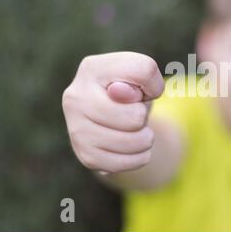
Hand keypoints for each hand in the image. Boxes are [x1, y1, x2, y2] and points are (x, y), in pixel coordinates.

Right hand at [62, 52, 164, 172]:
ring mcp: (76, 128)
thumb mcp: (142, 78)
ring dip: (146, 139)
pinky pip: (127, 163)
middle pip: (135, 117)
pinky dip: (140, 157)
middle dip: (144, 117)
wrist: (115, 119)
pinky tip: (133, 148)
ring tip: (137, 131)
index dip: (154, 85)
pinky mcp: (85, 155)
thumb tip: (123, 93)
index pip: (142, 71)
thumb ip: (142, 74)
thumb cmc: (132, 92)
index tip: (143, 89)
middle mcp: (76, 97)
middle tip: (136, 115)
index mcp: (92, 68)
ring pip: (133, 141)